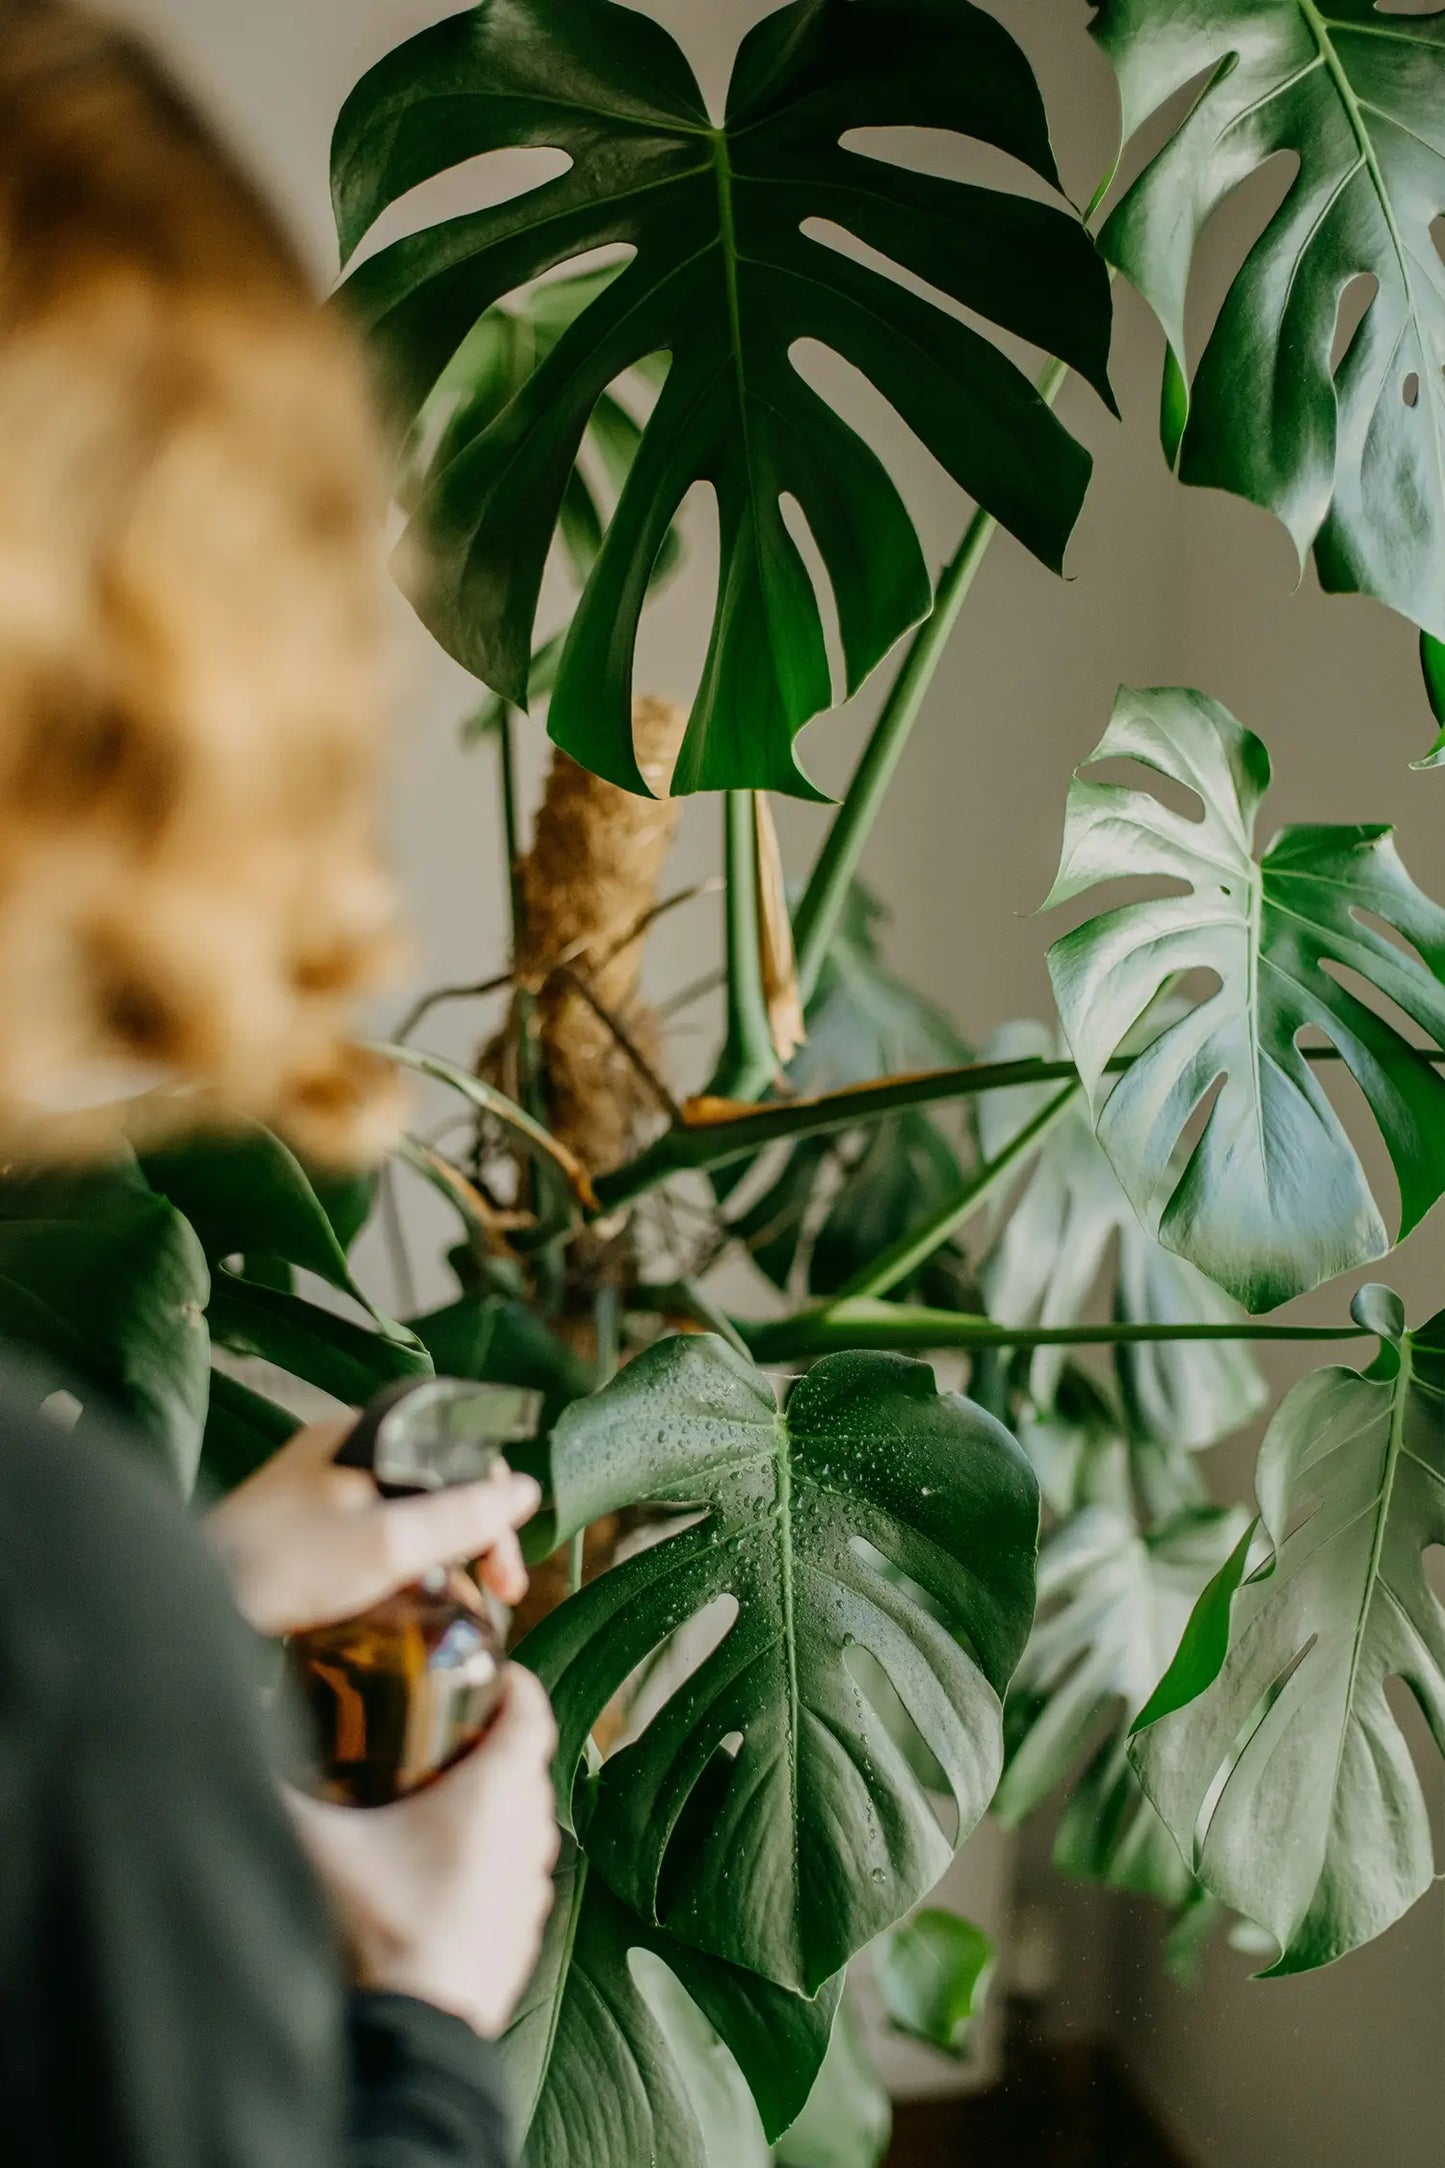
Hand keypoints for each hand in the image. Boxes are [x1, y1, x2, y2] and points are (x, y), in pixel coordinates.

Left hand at [208, 1416, 540, 1637]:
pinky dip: (399, 1574)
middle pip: (434, 1487)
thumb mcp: (386, 1544)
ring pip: (404, 1518)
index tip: (505, 1573)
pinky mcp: (300, 1538)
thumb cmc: (283, 1566)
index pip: (456, 1455)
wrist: (184, 1606)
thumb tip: (524, 1490)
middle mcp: (340, 1456)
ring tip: (453, 1613)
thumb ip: (460, 1516)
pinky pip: (370, 1544)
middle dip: (473, 1540)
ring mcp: (316, 1497)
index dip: (493, 1508)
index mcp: (360, 1436)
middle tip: (494, 1598)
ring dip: (439, 1562)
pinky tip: (404, 1612)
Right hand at [288, 1665, 559, 2037]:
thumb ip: (280, 1789)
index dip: (513, 1684)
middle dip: (492, 1740)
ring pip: (526, 1821)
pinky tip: (442, 1870)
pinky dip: (492, 1857)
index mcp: (496, 1794)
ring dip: (494, 1803)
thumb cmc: (376, 1936)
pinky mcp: (522, 1934)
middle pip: (526, 1763)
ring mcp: (531, 1889)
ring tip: (438, 1796)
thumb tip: (237, 1746)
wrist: (410, 2040)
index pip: (531, 1710)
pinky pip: (517, 1874)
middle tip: (443, 1729)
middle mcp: (528, 1834)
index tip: (485, 1672)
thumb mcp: (317, 1847)